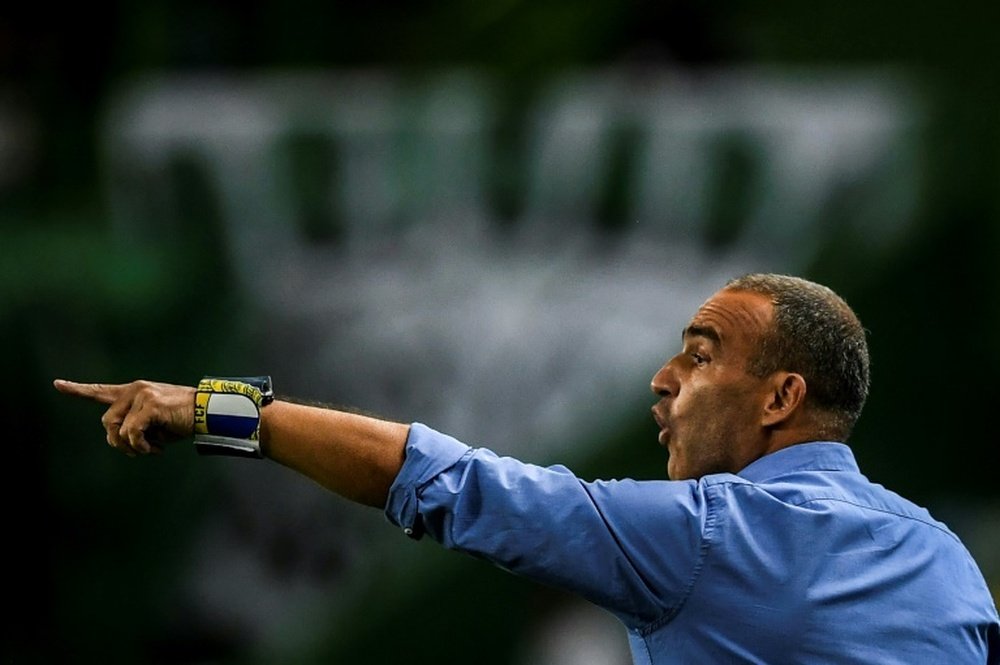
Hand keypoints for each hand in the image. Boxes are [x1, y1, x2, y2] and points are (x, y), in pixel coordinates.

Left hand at [53, 379, 195, 455]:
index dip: (79, 390)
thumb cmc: (183, 420)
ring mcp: (142, 395)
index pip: (101, 391)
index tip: (57, 384)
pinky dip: (141, 446)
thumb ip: (135, 427)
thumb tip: (122, 441)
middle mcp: (135, 389)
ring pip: (117, 430)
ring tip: (150, 450)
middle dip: (118, 442)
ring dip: (131, 447)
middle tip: (139, 452)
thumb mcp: (155, 425)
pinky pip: (132, 433)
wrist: (208, 412)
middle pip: (107, 422)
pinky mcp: (151, 405)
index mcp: (134, 392)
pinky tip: (156, 449)